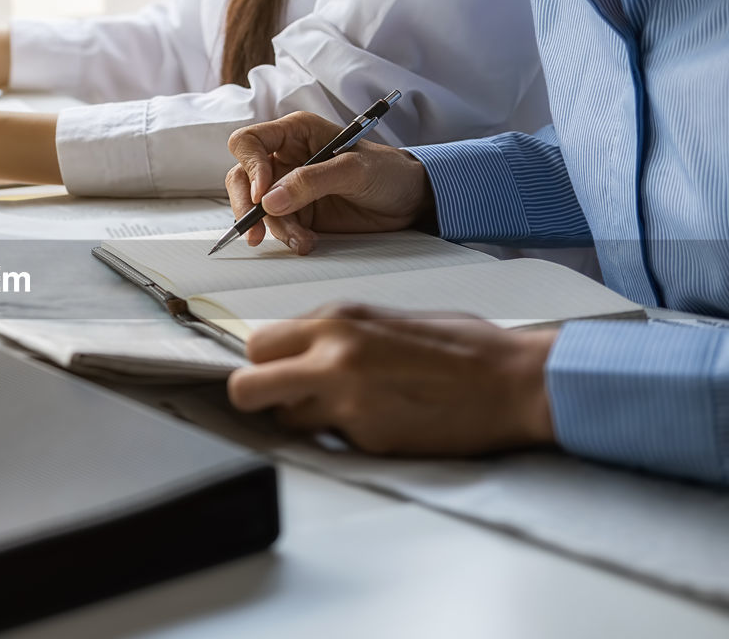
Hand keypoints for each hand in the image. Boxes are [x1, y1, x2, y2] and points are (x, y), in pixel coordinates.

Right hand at [225, 112, 433, 254]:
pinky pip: (276, 227)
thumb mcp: (354, 169)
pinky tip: (307, 242)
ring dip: (275, 228)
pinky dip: (287, 237)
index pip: (249, 142)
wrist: (410, 201)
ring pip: (256, 208)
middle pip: (241, 177)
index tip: (262, 196)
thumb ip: (312, 181)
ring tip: (303, 240)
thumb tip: (271, 200)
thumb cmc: (388, 170)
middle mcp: (286, 158)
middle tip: (257, 229)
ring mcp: (288, 187)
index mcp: (295, 133)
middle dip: (246, 205)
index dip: (250, 167)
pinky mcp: (297, 213)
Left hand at [228, 303, 556, 455]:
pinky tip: (384, 421)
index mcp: (337, 320)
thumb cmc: (462, 346)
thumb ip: (334, 333)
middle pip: (245, 388)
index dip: (264, 362)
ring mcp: (348, 402)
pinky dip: (348, 437)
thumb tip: (296, 349)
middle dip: (259, 397)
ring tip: (348, 409)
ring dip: (305, 420)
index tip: (279, 369)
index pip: (256, 345)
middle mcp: (332, 357)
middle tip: (285, 399)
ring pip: (285, 421)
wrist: (514, 380)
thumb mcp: (385, 319)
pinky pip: (333, 441)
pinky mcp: (368, 439)